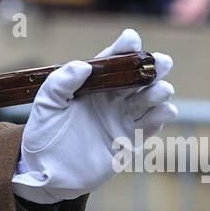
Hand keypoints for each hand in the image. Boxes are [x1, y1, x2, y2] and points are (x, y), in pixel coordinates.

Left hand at [11, 28, 176, 203]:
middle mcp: (111, 98)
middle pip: (139, 78)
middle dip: (153, 67)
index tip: (132, 39)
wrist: (46, 170)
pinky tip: (165, 110)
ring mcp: (122, 118)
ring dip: (158, 92)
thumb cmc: (44, 133)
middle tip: (161, 62)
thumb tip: (83, 66)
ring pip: (148, 100)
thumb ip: (60, 82)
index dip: (124, 48)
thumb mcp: (46, 103)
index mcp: (93, 84)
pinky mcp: (128, 140)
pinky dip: (160, 117)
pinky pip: (149, 126)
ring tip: (161, 90)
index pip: (112, 61)